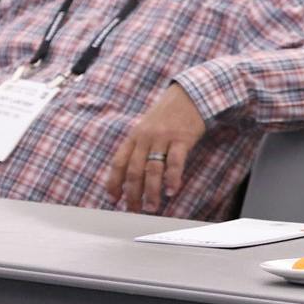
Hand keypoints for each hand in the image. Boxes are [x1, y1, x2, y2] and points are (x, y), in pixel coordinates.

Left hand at [105, 83, 207, 213]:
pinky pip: (175, 162)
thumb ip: (139, 147)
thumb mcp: (147, 127)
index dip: (114, 182)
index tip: (113, 199)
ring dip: (151, 191)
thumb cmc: (168, 114)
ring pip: (153, 169)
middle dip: (132, 194)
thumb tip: (132, 174)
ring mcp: (163, 138)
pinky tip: (172, 190)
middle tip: (134, 209)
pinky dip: (173, 178)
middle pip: (134, 171)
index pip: (118, 163)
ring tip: (152, 207)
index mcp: (134, 136)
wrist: (189, 95)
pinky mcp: (182, 139)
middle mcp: (145, 138)